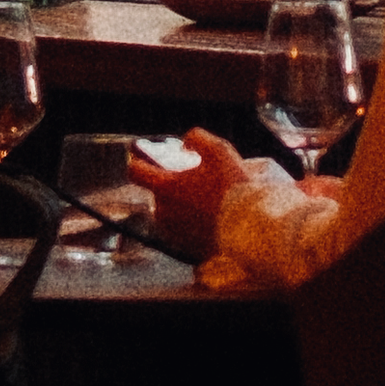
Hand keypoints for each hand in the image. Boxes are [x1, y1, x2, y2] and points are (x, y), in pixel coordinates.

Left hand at [132, 127, 254, 259]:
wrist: (249, 230)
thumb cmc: (232, 188)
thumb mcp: (219, 151)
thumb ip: (197, 138)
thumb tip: (185, 143)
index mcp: (166, 188)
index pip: (136, 171)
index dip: (139, 160)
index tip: (146, 156)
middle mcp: (163, 211)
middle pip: (157, 191)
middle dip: (171, 182)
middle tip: (194, 177)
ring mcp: (173, 232)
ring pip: (169, 210)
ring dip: (180, 202)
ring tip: (206, 197)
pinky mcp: (185, 247)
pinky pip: (181, 228)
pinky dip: (189, 220)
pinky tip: (210, 214)